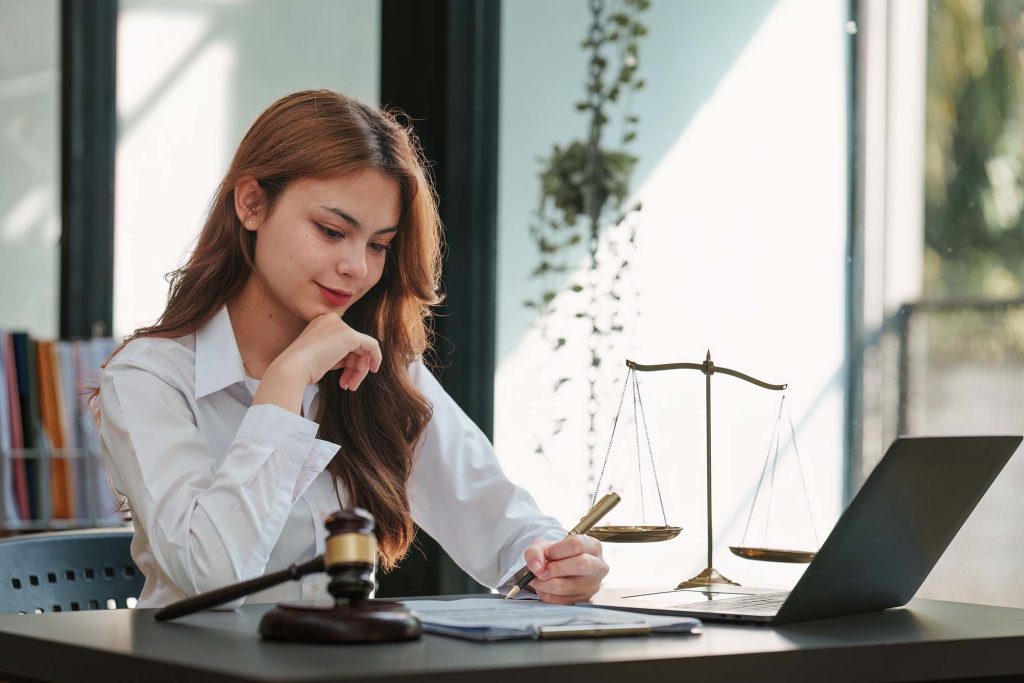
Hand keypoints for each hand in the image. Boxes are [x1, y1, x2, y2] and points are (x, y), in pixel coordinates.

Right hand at [254, 315, 381, 414]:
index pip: (343, 341)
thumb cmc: (302, 369)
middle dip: (354, 367)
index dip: (346, 361)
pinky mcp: (350, 336)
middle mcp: (331, 320)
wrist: (292, 369)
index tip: (344, 378)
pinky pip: (372, 345)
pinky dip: (376, 358)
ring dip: (359, 370)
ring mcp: (341, 326)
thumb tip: (353, 361)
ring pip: (362, 348)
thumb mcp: (321, 357)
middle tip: (349, 385)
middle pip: (354, 345)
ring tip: (350, 386)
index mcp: (321, 322)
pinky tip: (374, 370)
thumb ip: (337, 354)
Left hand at [523, 535, 607, 604]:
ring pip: (567, 586)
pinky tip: (543, 588)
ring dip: (545, 584)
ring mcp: (593, 585)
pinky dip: (546, 595)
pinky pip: (561, 601)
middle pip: (581, 564)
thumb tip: (536, 568)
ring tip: (536, 579)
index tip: (545, 554)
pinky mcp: (584, 601)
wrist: (559, 568)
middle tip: (540, 571)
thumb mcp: (544, 545)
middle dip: (554, 568)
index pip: (577, 545)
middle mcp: (598, 566)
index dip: (556, 550)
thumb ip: (536, 551)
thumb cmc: (555, 555)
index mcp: (593, 546)